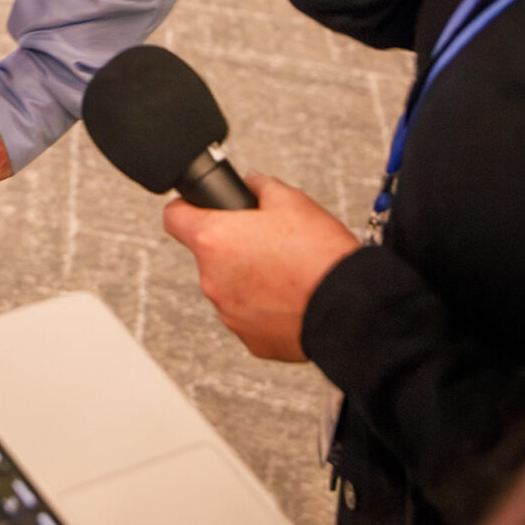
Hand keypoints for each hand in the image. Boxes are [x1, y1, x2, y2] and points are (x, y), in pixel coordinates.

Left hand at [160, 175, 358, 362]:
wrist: (350, 307)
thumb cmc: (320, 255)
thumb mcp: (292, 200)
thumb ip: (261, 186)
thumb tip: (252, 184)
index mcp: (214, 240)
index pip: (173, 217)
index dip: (187, 209)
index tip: (199, 210)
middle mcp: (212, 279)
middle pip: (209, 255)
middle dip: (232, 247)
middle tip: (267, 243)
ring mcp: (229, 312)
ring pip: (229, 286)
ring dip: (248, 279)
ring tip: (285, 273)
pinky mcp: (250, 340)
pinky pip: (249, 316)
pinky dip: (264, 307)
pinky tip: (290, 298)